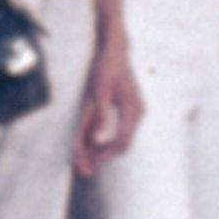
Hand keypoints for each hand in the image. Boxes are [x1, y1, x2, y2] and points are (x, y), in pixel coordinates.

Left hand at [73, 56, 146, 176]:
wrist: (115, 50)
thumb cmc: (106, 67)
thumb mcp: (99, 89)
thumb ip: (99, 113)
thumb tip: (97, 138)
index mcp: (132, 108)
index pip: (122, 141)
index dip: (105, 154)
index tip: (88, 161)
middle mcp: (136, 112)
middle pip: (123, 145)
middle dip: (103, 157)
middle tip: (82, 168)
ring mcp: (133, 111)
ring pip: (121, 139)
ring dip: (102, 151)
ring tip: (84, 161)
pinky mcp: (127, 110)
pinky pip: (118, 130)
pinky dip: (104, 140)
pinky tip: (89, 144)